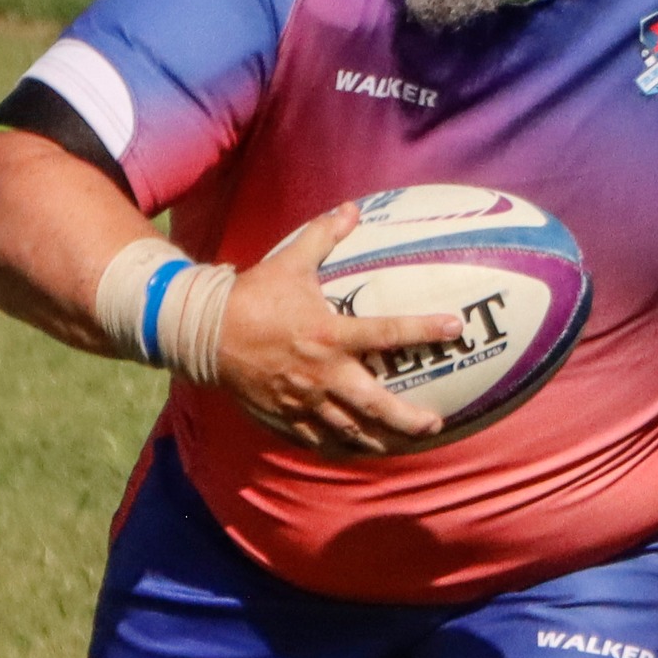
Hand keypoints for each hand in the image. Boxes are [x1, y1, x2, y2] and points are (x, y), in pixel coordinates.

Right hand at [215, 204, 461, 454]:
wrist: (203, 332)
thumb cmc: (251, 295)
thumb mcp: (290, 261)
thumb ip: (324, 236)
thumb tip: (350, 209)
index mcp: (328, 333)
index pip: (387, 332)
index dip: (424, 329)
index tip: (455, 327)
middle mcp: (322, 373)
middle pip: (375, 405)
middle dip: (408, 419)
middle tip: (433, 423)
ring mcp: (303, 400)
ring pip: (350, 430)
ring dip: (379, 440)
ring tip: (400, 444)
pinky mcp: (284, 416)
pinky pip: (318, 440)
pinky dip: (340, 446)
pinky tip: (356, 449)